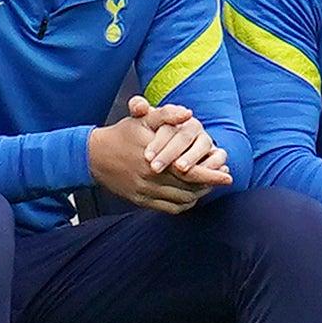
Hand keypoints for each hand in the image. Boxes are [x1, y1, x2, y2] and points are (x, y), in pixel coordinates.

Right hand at [88, 103, 230, 214]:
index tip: (228, 175)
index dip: (211, 175)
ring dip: (197, 195)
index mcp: (156, 160)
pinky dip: (183, 204)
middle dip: (209, 185)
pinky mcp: (139, 201)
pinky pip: (168, 208)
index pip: (190, 172)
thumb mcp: (143, 119)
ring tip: (209, 186)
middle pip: (188, 188)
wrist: (93, 156)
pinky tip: (191, 196)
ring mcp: (145, 192)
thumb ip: (167, 114)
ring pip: (180, 200)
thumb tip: (188, 114)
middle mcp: (151, 179)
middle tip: (223, 179)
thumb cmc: (123, 134)